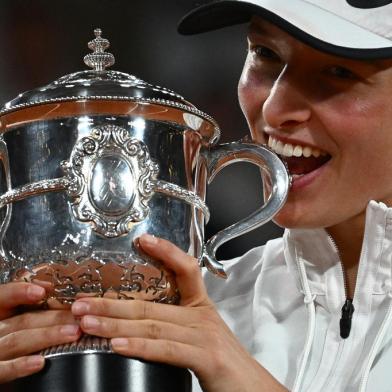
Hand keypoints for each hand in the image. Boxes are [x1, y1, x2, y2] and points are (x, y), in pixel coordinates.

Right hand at [0, 282, 80, 382]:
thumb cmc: (9, 335)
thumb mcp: (12, 317)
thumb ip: (26, 304)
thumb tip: (47, 287)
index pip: (3, 298)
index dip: (20, 292)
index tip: (43, 291)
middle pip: (21, 320)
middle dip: (53, 317)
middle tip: (79, 316)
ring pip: (17, 341)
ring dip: (47, 336)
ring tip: (73, 333)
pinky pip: (3, 370)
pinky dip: (20, 365)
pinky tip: (40, 362)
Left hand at [71, 234, 286, 391]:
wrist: (252, 388)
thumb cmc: (222, 363)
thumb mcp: (198, 335)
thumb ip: (173, 327)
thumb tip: (137, 323)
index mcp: (200, 306)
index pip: (185, 268)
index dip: (166, 251)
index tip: (142, 241)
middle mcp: (201, 315)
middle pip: (151, 302)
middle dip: (112, 302)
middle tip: (80, 302)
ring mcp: (204, 334)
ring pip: (152, 324)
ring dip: (115, 322)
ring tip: (87, 321)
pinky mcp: (207, 356)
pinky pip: (167, 348)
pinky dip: (140, 345)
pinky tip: (117, 344)